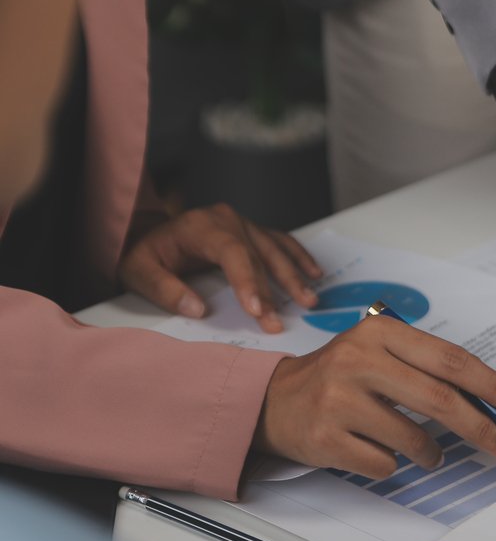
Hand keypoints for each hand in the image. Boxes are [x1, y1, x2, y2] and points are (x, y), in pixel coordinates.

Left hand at [118, 204, 321, 331]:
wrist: (147, 234)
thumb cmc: (143, 254)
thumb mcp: (137, 271)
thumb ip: (163, 289)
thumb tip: (197, 308)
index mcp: (200, 226)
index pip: (232, 253)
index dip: (247, 282)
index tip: (257, 310)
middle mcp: (226, 219)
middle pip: (257, 256)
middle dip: (271, 292)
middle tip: (278, 322)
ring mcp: (242, 223)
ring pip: (274, 250)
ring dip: (293, 276)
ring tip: (309, 300)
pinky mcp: (251, 231)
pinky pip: (280, 242)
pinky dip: (298, 257)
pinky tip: (314, 273)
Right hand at [254, 314, 495, 477]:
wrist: (274, 402)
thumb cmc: (339, 379)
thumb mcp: (378, 354)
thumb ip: (426, 370)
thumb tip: (488, 402)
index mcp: (379, 333)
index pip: (449, 359)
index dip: (490, 384)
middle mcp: (358, 361)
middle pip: (440, 398)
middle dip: (479, 427)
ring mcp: (339, 400)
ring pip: (414, 439)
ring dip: (430, 454)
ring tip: (422, 451)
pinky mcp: (327, 438)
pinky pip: (384, 463)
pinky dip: (390, 464)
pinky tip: (373, 449)